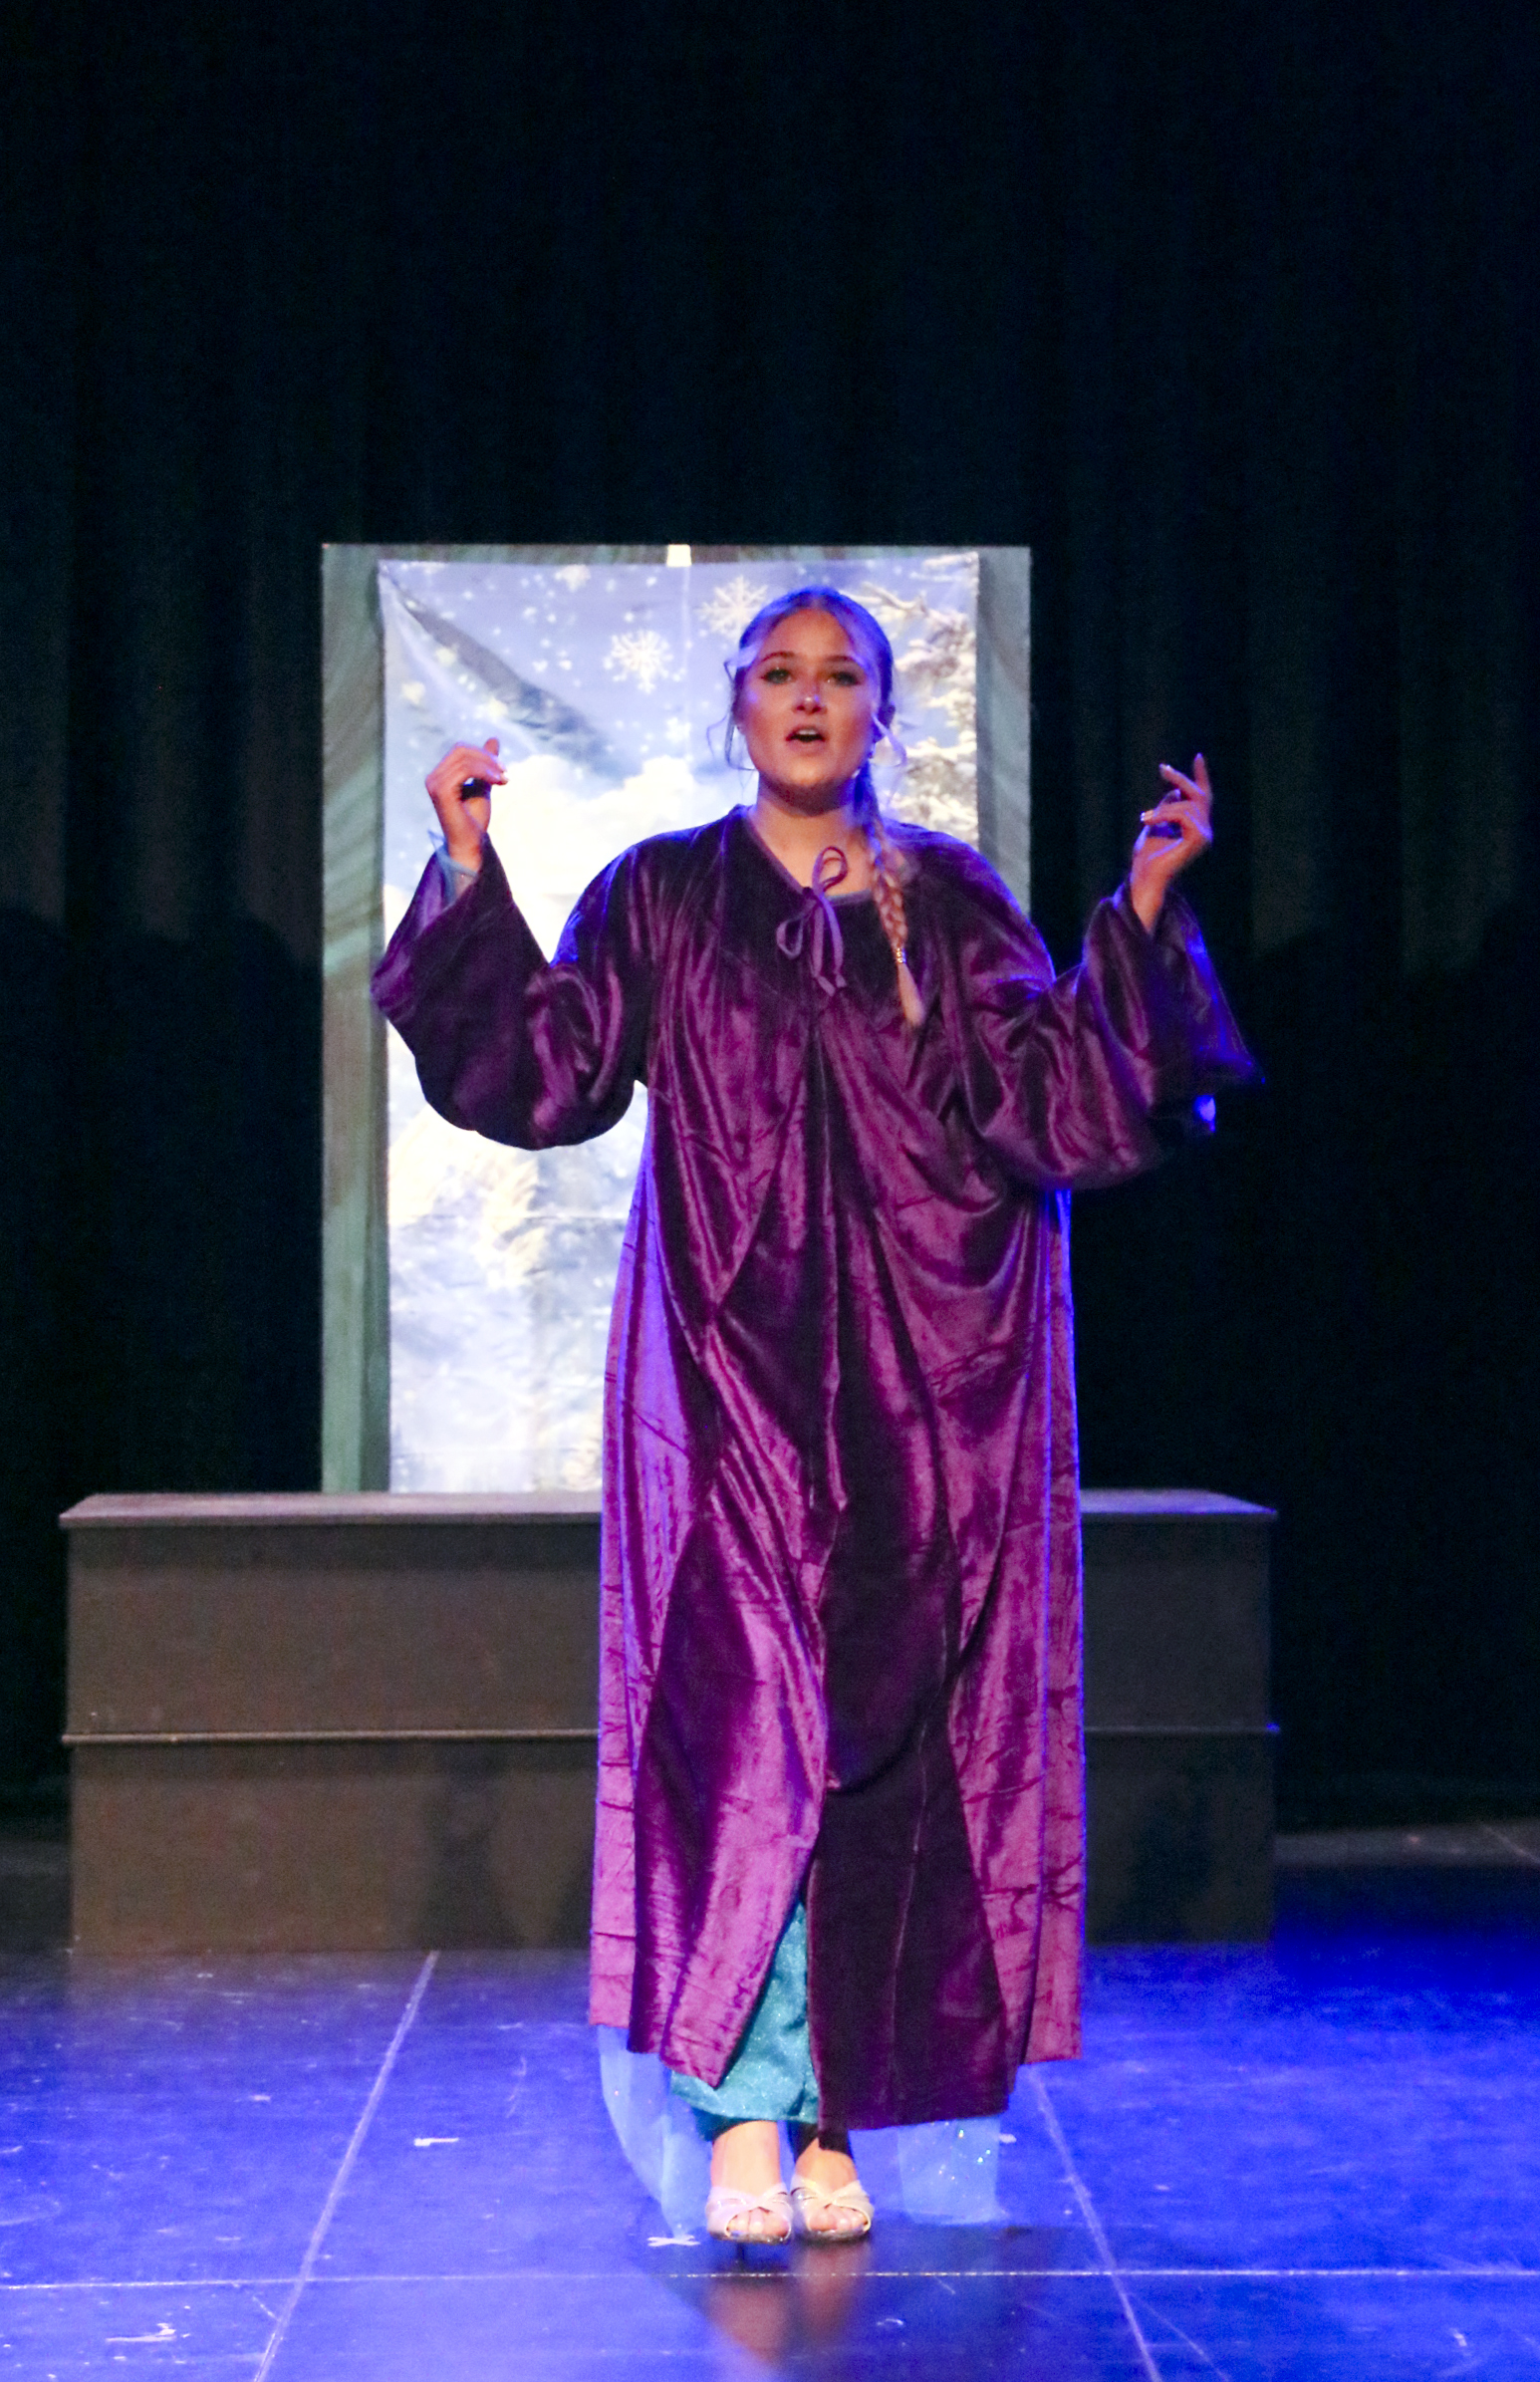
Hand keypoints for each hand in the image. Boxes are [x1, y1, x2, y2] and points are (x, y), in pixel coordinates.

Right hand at [426, 737, 504, 866]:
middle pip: (461, 750)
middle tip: (505, 773)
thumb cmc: (474, 820)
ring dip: (489, 765)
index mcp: (440, 775)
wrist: (471, 844)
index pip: (461, 749)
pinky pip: (464, 770)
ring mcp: (435, 784)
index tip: (503, 769)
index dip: (483, 754)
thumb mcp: (483, 785)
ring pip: (464, 758)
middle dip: (487, 758)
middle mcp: (433, 778)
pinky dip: (484, 772)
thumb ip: (485, 764)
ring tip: (504, 779)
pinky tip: (498, 782)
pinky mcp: (441, 792)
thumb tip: (493, 739)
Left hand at [1129, 753, 1213, 931]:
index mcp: (1196, 828)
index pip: (1203, 798)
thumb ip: (1167, 808)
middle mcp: (1204, 831)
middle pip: (1199, 796)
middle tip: (1163, 769)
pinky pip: (1182, 815)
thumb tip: (1175, 791)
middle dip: (1181, 779)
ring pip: (1187, 805)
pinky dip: (1163, 814)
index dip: (1200, 777)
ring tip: (1145, 818)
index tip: (1197, 756)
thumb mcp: (1156, 825)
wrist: (1145, 877)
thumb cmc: (1147, 858)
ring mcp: (1204, 836)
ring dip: (1163, 808)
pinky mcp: (1199, 840)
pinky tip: (1148, 821)